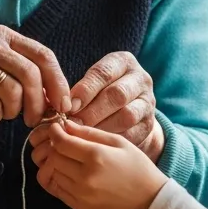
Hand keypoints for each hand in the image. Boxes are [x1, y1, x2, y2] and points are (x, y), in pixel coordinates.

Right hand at [0, 25, 70, 127]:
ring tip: (2, 113)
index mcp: (3, 36)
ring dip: (13, 112)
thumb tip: (59, 99)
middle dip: (39, 103)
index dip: (58, 82)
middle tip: (35, 120)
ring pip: (13, 93)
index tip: (64, 104)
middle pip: (31, 75)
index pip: (43, 55)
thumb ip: (23, 74)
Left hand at [35, 119, 167, 208]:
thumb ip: (89, 132)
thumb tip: (65, 125)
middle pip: (53, 157)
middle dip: (55, 147)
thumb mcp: (118, 142)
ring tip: (70, 158)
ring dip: (57, 163)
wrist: (148, 201)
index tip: (56, 128)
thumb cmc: (136, 167)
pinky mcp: (79, 207)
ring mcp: (81, 194)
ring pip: (53, 173)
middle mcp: (85, 177)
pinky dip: (60, 178)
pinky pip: (58, 189)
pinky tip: (72, 173)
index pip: (61, 142)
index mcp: (96, 156)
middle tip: (64, 142)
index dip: (55, 132)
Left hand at [43, 52, 163, 161]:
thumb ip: (79, 91)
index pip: (104, 73)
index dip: (85, 90)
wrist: (132, 109)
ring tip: (82, 137)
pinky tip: (97, 146)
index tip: (69, 105)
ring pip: (127, 115)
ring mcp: (148, 102)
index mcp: (123, 62)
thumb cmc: (101, 93)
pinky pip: (133, 134)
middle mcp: (140, 79)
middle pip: (117, 95)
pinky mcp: (149, 124)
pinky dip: (112, 140)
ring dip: (102, 127)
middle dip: (92, 111)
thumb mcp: (93, 83)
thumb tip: (58, 107)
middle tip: (73, 125)